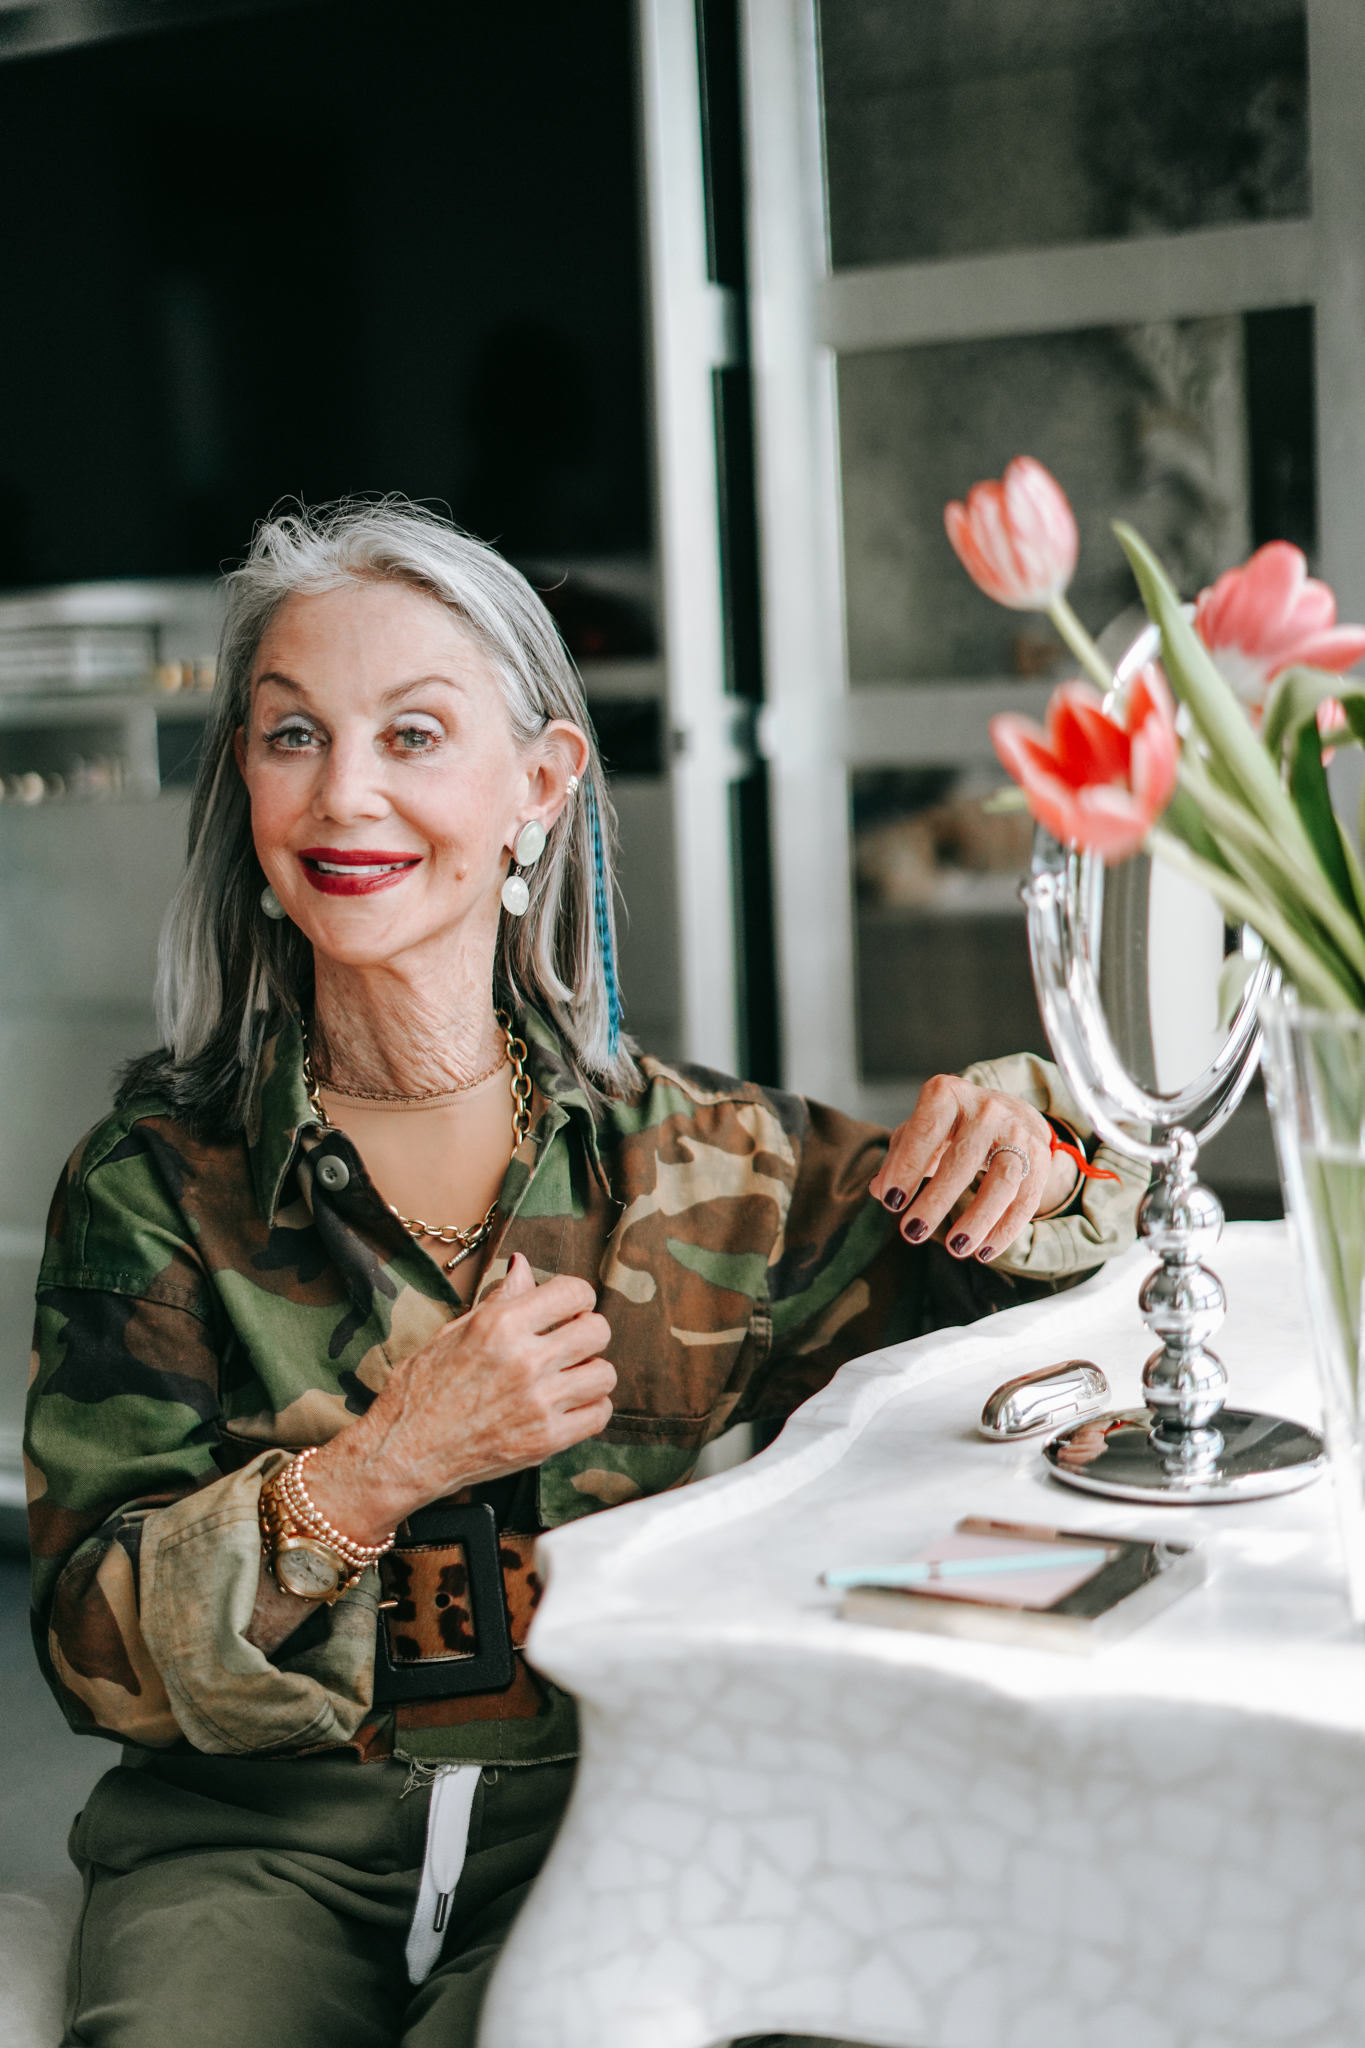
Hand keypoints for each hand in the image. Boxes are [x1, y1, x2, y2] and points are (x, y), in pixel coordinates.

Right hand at [304, 1254, 614, 1544]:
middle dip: (587, 1331)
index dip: (575, 1297)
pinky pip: (599, 1414)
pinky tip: (569, 1404)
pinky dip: (590, 1407)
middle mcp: (524, 1360)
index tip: (567, 1308)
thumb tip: (523, 1265)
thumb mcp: (452, 1332)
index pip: (574, 1291)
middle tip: (569, 1342)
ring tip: (568, 1375)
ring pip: (604, 1373)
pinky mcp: (545, 1440)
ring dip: (590, 1371)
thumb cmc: (420, 1391)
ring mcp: (538, 1403)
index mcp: (500, 1325)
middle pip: (598, 1330)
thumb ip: (499, 1299)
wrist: (404, 1452)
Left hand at [868, 1075, 1077, 1263]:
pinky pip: (1026, 1199)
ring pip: (1003, 1180)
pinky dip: (1005, 1229)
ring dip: (978, 1219)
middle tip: (912, 1233)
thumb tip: (878, 1189)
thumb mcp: (919, 1130)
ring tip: (955, 1249)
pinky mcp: (1040, 1157)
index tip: (891, 1202)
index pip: (925, 1130)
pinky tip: (983, 1251)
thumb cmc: (951, 1126)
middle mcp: (986, 1109)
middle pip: (963, 1159)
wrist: (1007, 1111)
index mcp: (947, 1095)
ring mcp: (1017, 1132)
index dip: (907, 1166)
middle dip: (936, 1200)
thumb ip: (898, 1157)